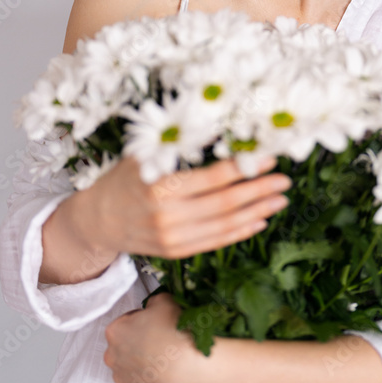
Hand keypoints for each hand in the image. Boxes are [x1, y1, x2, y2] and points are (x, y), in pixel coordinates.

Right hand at [73, 153, 292, 260]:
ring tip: (279, 200)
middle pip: (225, 203)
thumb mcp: (145, 155)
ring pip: (225, 225)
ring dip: (257, 212)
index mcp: (161, 186)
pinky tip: (259, 220)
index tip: (269, 157)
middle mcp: (168, 215)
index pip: (214, 177)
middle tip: (283, 180)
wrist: (97, 219)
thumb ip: (179, 147)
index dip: (245, 168)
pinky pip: (215, 242)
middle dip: (259, 191)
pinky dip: (239, 232)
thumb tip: (222, 130)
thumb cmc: (124, 179)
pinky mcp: (176, 251)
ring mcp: (173, 237)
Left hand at [103, 291, 200, 382]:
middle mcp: (112, 357)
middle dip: (137, 344)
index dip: (141, 321)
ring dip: (141, 365)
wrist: (187, 365)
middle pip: (123, 347)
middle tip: (159, 342)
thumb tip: (152, 308)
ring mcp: (122, 380)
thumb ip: (152, 302)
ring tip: (163, 361)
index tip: (155, 324)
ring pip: (129, 369)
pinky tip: (164, 377)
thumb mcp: (164, 301)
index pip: (125, 322)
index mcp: (115, 331)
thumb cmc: (173, 329)